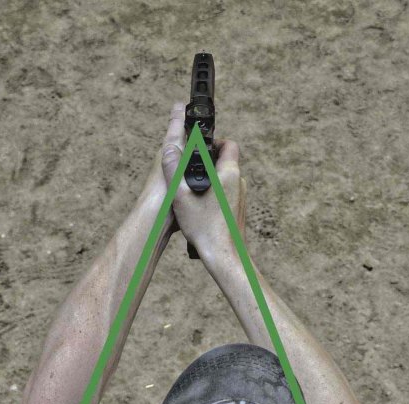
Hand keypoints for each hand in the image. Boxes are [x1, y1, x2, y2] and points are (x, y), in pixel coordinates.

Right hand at [160, 101, 246, 264]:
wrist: (224, 257)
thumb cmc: (205, 228)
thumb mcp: (181, 197)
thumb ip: (173, 170)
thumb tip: (167, 148)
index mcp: (229, 173)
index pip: (228, 144)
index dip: (214, 142)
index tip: (199, 150)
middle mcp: (239, 183)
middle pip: (226, 161)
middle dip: (208, 163)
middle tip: (190, 170)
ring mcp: (241, 198)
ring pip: (225, 180)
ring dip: (211, 181)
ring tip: (193, 192)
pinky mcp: (238, 211)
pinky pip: (226, 195)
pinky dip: (214, 196)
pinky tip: (201, 209)